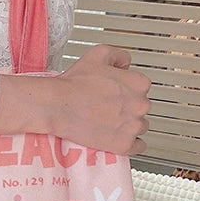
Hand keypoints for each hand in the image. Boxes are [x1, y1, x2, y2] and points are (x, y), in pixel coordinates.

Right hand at [0, 44, 150, 155]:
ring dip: (129, 125)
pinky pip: (138, 146)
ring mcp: (133, 127)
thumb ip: (120, 55)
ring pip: (140, 127)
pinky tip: (119, 137)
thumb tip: (126, 64)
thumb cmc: (75, 82)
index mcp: (139, 83)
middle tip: (109, 107)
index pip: (142, 87)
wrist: (58, 106)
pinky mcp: (124, 145)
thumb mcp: (99, 54)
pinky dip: (131, 143)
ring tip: (110, 122)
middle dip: (128, 107)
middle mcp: (141, 105)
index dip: (127, 89)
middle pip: (141, 108)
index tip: (116, 93)